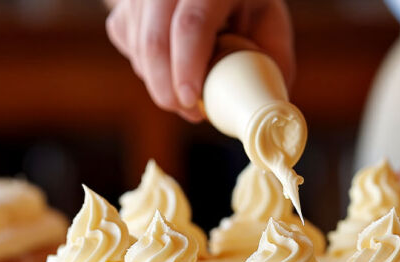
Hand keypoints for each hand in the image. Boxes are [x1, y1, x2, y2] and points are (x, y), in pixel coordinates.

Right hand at [106, 0, 294, 122]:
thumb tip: (267, 112)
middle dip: (165, 87)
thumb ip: (272, 64)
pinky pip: (126, 43)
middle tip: (188, 112)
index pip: (192, 23)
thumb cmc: (247, 10)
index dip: (187, 66)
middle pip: (155, 38)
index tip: (190, 101)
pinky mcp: (126, 3)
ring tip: (188, 91)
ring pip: (138, 44)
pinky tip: (170, 64)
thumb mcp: (269, 28)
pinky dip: (147, 67)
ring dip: (159, 81)